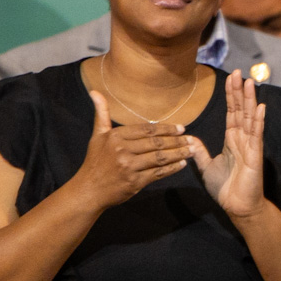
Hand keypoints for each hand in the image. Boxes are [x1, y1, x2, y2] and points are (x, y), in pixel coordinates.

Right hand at [75, 90, 191, 208]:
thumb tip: (95, 91)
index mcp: (116, 136)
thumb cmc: (95, 161)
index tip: (181, 128)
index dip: (166, 128)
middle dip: (177, 141)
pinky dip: (172, 168)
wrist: (89, 189)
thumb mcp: (97, 135)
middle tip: (191, 139)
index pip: (147, 130)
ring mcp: (130, 166)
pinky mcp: (135, 182)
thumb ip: (101, 114)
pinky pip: (158, 173)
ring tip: (192, 150)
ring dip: (178, 153)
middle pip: (156, 143)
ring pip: (160, 157)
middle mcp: (123, 150)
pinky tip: (182, 164)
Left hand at [190, 71, 265, 219]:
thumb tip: (190, 139)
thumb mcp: (207, 168)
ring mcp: (250, 146)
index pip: (232, 113)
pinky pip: (256, 135)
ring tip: (250, 83)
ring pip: (249, 118)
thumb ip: (201, 153)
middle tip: (239, 72)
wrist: (237, 206)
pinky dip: (258, 121)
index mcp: (232, 140)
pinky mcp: (255, 156)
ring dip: (250, 100)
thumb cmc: (226, 189)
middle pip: (241, 110)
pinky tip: (260, 107)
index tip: (231, 78)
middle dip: (240, 92)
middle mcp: (242, 140)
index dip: (231, 96)